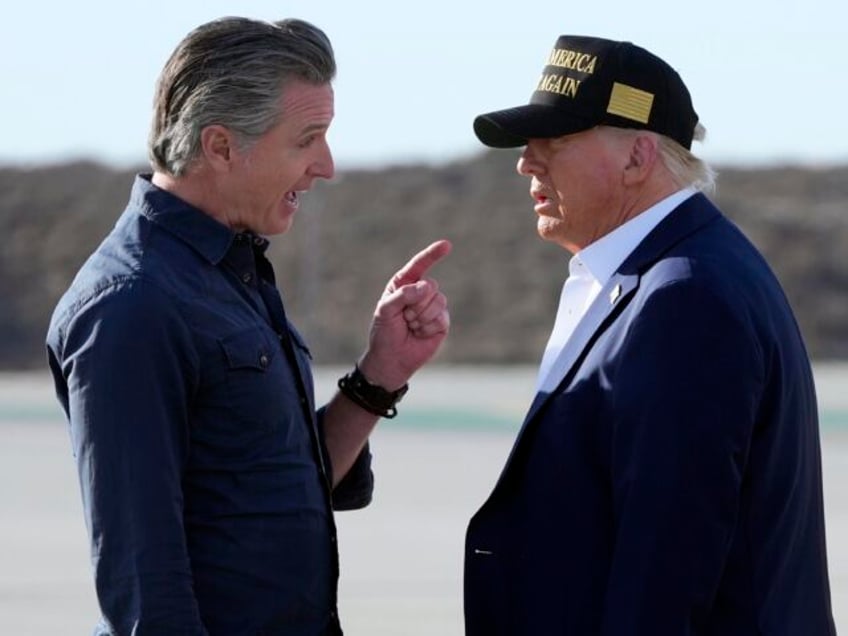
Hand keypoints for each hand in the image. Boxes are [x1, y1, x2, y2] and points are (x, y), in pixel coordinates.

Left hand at [358, 240, 451, 389]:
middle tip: (404, 317)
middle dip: (415, 304)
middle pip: (430, 286)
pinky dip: (427, 328)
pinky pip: (441, 318)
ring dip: (421, 317)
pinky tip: (419, 334)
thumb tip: (426, 287)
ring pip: (438, 301)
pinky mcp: (442, 322)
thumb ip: (403, 295)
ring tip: (411, 326)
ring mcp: (433, 307)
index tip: (446, 245)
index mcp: (404, 284)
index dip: (433, 254)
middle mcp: (420, 292)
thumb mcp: (385, 310)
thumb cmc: (384, 332)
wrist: (392, 358)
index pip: (420, 265)